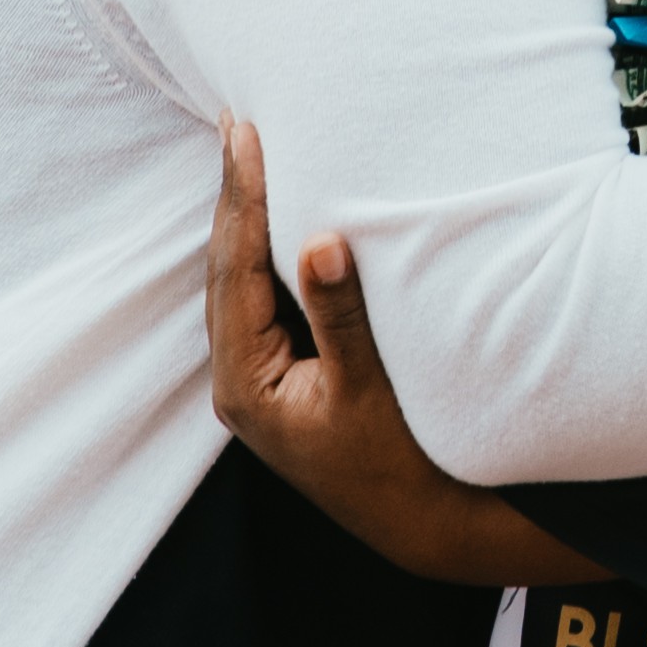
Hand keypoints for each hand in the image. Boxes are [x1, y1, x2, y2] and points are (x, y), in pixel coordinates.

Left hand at [204, 119, 607, 587]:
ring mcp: (256, 375)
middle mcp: (238, 377)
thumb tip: (319, 241)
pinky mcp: (279, 372)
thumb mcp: (369, 386)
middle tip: (236, 123)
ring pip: (240, 278)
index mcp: (245, 381)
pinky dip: (266, 247)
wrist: (420, 523)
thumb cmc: (398, 461)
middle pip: (227, 267)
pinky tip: (278, 210)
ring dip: (247, 216)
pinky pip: (261, 294)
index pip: (234, 268)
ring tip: (249, 149)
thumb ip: (340, 315)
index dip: (242, 198)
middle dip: (234, 195)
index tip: (245, 136)